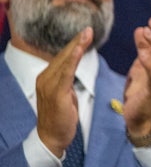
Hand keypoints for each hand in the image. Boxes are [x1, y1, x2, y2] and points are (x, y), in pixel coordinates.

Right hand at [36, 28, 92, 156]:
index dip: (74, 45)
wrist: (51, 138)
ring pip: (65, 61)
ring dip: (76, 47)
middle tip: (89, 29)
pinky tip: (79, 50)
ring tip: (87, 35)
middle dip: (77, 41)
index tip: (85, 33)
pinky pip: (66, 73)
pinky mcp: (56, 93)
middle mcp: (45, 78)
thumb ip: (67, 81)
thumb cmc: (61, 117)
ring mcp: (49, 85)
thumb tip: (73, 69)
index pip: (63, 58)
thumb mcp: (65, 95)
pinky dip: (72, 60)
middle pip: (64, 56)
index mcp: (47, 78)